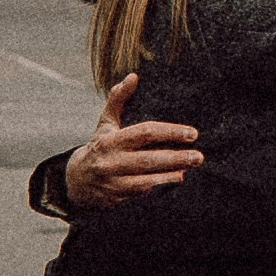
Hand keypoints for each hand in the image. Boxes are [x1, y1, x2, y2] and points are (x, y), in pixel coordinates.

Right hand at [62, 75, 204, 209]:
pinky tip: (176, 179)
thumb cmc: (98, 147)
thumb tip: (133, 77)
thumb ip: (118, 100)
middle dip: (176, 157)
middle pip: (148, 159)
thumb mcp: (105, 124)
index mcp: (111, 140)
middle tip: (198, 156)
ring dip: (170, 174)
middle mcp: (112, 162)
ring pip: (146, 180)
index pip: (144, 133)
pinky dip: (160, 186)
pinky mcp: (118, 199)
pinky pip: (142, 193)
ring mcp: (114, 183)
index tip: (191, 133)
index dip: (169, 132)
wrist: (76, 182)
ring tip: (189, 168)